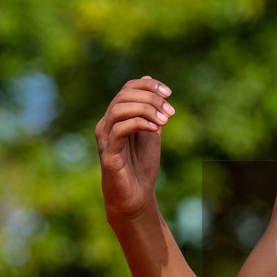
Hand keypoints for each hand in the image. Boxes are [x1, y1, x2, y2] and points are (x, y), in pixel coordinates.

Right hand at [95, 75, 174, 223]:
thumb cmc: (142, 166)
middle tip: (171, 113)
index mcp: (116, 117)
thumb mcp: (151, 131)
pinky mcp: (108, 153)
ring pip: (119, 109)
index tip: (169, 94)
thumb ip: (151, 109)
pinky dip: (139, 124)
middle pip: (124, 95)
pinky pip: (119, 129)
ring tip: (165, 121)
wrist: (136, 196)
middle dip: (151, 98)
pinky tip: (156, 129)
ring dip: (146, 110)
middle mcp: (106, 124)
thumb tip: (148, 79)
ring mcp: (105, 138)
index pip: (127, 89)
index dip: (148, 86)